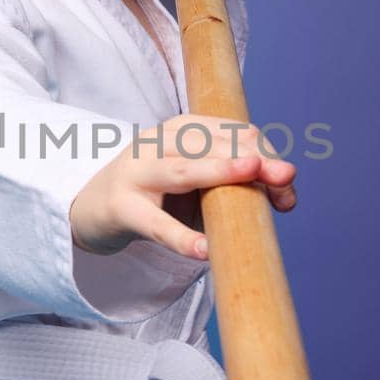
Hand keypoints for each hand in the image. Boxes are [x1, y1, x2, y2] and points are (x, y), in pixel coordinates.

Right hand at [69, 114, 296, 258]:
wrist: (91, 208)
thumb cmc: (156, 194)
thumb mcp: (196, 182)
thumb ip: (236, 184)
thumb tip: (286, 195)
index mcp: (182, 130)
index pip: (233, 132)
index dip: (264, 151)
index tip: (288, 181)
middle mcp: (158, 142)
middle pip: (212, 143)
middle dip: (252, 157)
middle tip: (285, 179)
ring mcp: (137, 172)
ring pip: (182, 169)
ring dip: (218, 170)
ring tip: (249, 173)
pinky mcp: (121, 208)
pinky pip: (155, 224)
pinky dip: (181, 237)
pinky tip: (205, 249)